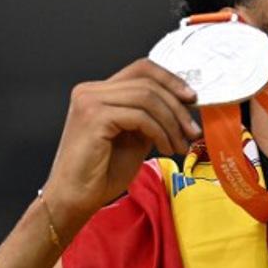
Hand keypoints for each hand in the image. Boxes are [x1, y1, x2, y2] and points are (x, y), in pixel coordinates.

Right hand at [40, 58, 201, 237]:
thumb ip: (151, 118)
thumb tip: (182, 108)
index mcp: (99, 92)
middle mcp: (91, 91)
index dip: (170, 80)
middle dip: (177, 107)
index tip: (191, 98)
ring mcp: (90, 101)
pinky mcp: (94, 117)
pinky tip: (165, 149)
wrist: (76, 198)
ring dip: (172, 123)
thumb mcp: (135, 138)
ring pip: (147, 97)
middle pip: (148, 82)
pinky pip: (140, 116)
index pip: (141, 69)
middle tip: (192, 130)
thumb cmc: (101, 174)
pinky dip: (159, 132)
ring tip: (180, 145)